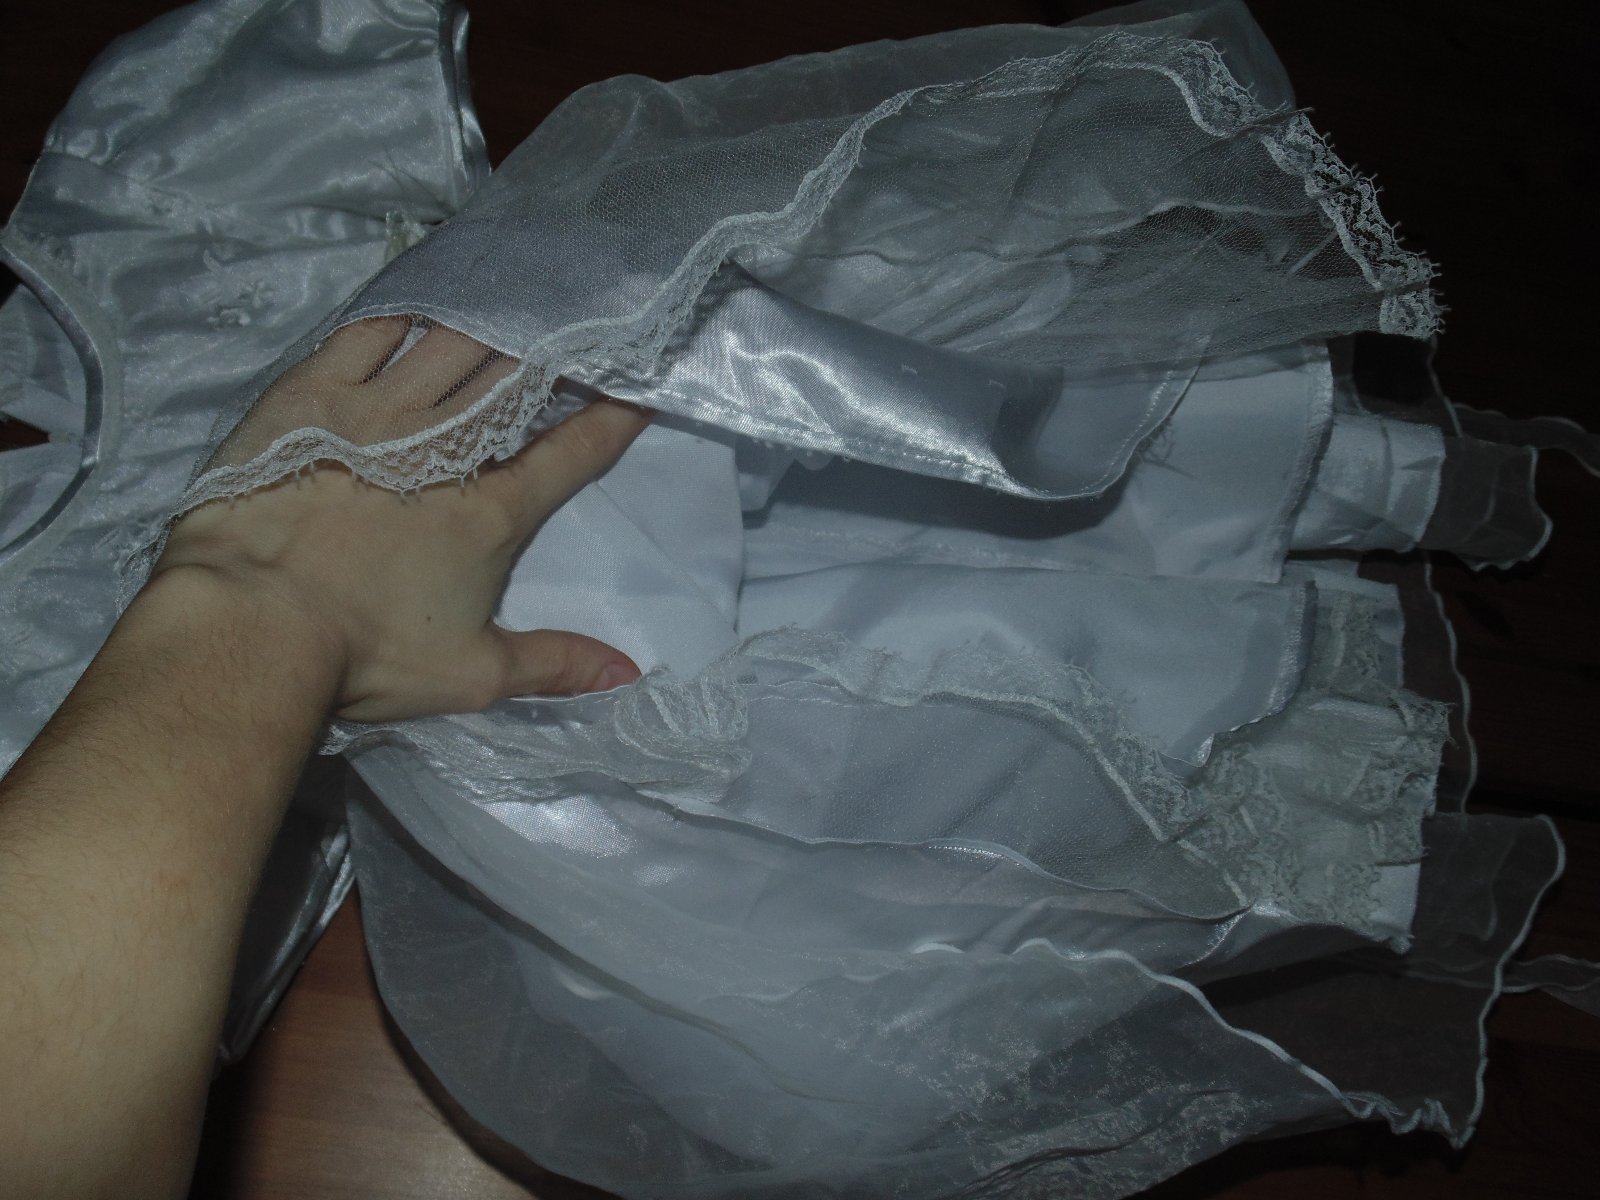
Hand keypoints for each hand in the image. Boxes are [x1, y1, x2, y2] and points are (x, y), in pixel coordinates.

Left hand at [152, 318, 649, 721]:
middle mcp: (446, 444)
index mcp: (492, 510)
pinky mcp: (313, 392)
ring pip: (453, 343)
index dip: (613, 419)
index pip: (572, 452)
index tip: (639, 388)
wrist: (253, 621)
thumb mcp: (471, 675)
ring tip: (511, 301)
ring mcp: (378, 409)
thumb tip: (627, 673)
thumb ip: (554, 665)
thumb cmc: (365, 653)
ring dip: (490, 322)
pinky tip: (424, 301)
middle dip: (555, 350)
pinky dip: (405, 314)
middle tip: (576, 328)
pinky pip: (370, 332)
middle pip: (516, 379)